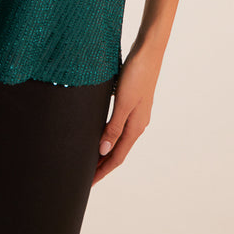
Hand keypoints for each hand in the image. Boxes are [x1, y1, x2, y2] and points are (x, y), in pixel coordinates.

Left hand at [92, 43, 161, 184]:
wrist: (149, 50)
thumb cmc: (137, 74)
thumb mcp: (123, 102)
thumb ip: (114, 127)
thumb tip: (103, 150)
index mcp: (135, 127)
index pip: (116, 156)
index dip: (102, 170)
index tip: (87, 182)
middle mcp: (137, 123)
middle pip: (118, 150)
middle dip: (102, 164)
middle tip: (84, 174)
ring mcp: (136, 112)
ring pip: (118, 138)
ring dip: (105, 149)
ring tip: (90, 157)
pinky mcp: (132, 101)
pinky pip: (119, 125)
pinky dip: (108, 134)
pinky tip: (100, 131)